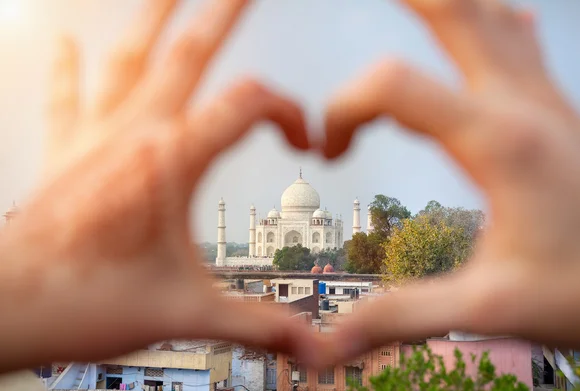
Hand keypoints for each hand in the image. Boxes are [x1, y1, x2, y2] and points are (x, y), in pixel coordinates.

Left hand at [0, 0, 313, 372]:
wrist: (5, 307)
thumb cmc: (86, 302)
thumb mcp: (187, 313)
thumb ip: (256, 324)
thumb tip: (311, 345)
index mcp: (172, 159)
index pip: (250, 107)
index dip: (289, 114)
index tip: (303, 143)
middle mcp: (135, 134)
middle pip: (189, 55)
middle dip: (223, 15)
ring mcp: (97, 138)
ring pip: (130, 58)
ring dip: (154, 19)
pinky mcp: (68, 153)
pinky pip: (68, 97)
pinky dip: (70, 69)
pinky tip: (68, 43)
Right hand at [318, 0, 579, 363]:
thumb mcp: (492, 306)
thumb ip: (405, 315)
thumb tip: (332, 340)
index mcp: (500, 142)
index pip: (393, 86)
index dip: (342, 109)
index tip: (329, 152)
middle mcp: (523, 102)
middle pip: (452, 5)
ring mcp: (543, 97)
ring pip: (486, 9)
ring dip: (437, 0)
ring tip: (398, 2)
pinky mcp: (553, 106)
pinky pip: (513, 35)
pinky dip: (480, 17)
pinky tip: (467, 32)